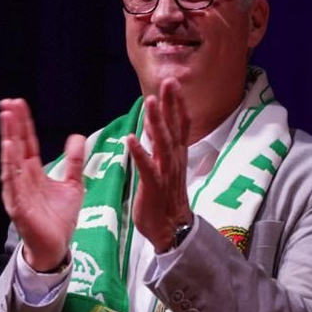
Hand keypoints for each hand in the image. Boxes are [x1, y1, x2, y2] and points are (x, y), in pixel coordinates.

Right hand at [0, 98, 85, 271]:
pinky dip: (10, 165)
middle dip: (11, 125)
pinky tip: (9, 149)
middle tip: (7, 103)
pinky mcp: (18, 206)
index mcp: (33, 172)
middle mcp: (22, 178)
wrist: (56, 246)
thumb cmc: (60, 218)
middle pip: (16, 146)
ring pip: (11, 161)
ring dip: (8, 139)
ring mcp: (17, 191)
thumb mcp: (73, 184)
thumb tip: (76, 136)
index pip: (27, 142)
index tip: (17, 103)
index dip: (23, 123)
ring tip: (6, 120)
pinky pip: (12, 183)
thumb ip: (75, 161)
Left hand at [122, 78, 194, 252]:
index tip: (172, 84)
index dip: (177, 103)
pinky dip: (139, 152)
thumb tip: (154, 124)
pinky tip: (131, 139)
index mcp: (176, 155)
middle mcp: (173, 160)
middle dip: (170, 104)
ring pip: (162, 143)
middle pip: (174, 127)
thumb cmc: (166, 199)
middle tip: (168, 82)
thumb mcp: (165, 167)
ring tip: (150, 102)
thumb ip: (160, 145)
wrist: (172, 229)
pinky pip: (146, 167)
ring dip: (156, 121)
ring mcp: (164, 172)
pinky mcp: (153, 186)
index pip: (180, 124)